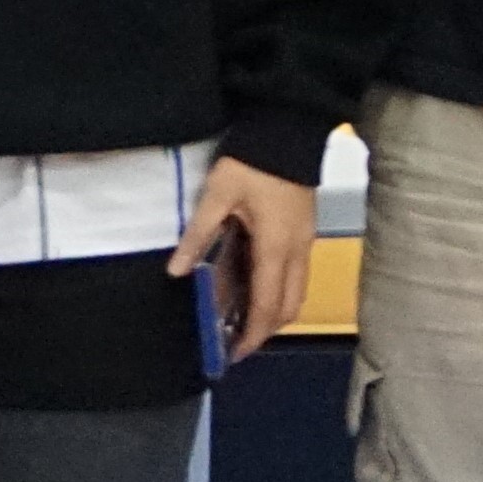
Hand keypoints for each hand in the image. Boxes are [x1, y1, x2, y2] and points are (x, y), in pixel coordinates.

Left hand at [166, 157, 315, 366]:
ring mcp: (305, 241)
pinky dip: (278, 292)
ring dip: (274, 313)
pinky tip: (254, 289)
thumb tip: (177, 271)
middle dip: (265, 330)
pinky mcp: (304, 232)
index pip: (268, 304)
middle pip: (289, 306)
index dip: (253, 333)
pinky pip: (296, 275)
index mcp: (275, 247)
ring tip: (243, 322)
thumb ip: (198, 234)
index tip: (235, 353)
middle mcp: (297, 251)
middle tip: (236, 343)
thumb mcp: (217, 195)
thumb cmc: (252, 162)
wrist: (287, 129)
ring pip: (296, 292)